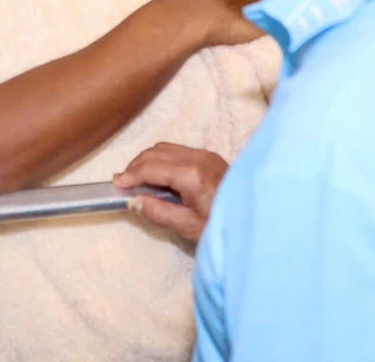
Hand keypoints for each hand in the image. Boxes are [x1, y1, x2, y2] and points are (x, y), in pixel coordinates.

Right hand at [114, 143, 228, 242]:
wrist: (259, 222)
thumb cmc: (224, 226)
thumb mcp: (188, 226)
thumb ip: (158, 212)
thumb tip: (134, 201)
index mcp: (191, 174)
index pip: (151, 167)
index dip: (130, 175)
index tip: (116, 184)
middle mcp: (198, 157)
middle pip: (156, 152)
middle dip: (136, 165)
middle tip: (123, 183)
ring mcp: (206, 155)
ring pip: (166, 148)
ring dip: (149, 161)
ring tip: (138, 181)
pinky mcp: (211, 158)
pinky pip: (178, 152)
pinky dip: (163, 160)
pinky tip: (160, 178)